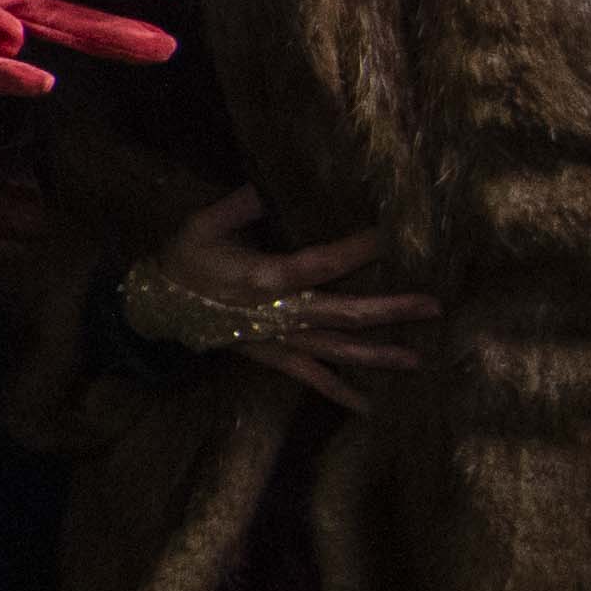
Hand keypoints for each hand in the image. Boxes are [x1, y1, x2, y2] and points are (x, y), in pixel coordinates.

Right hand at [127, 184, 439, 413]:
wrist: (158, 306)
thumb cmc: (183, 260)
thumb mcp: (202, 224)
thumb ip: (240, 205)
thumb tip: (272, 184)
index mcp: (264, 277)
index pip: (322, 263)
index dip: (359, 250)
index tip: (394, 235)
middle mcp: (280, 313)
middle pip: (345, 313)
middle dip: (391, 310)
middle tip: (433, 304)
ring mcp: (280, 340)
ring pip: (338, 350)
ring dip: (379, 355)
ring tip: (418, 358)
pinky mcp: (274, 357)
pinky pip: (312, 378)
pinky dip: (341, 393)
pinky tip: (372, 406)